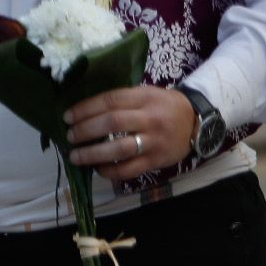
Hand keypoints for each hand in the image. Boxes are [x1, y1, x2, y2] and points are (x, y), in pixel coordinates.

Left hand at [65, 85, 195, 181]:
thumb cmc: (163, 107)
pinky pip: (128, 169)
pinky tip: (97, 169)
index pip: (110, 100)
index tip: (67, 117)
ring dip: (92, 154)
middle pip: (112, 123)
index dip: (85, 109)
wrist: (197, 122)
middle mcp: (150, 118)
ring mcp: (154, 141)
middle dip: (85, 130)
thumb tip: (83, 112)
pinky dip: (108, 171)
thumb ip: (121, 101)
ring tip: (75, 156)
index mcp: (145, 97)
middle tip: (69, 136)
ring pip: (119, 149)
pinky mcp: (156, 160)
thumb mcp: (146, 95)